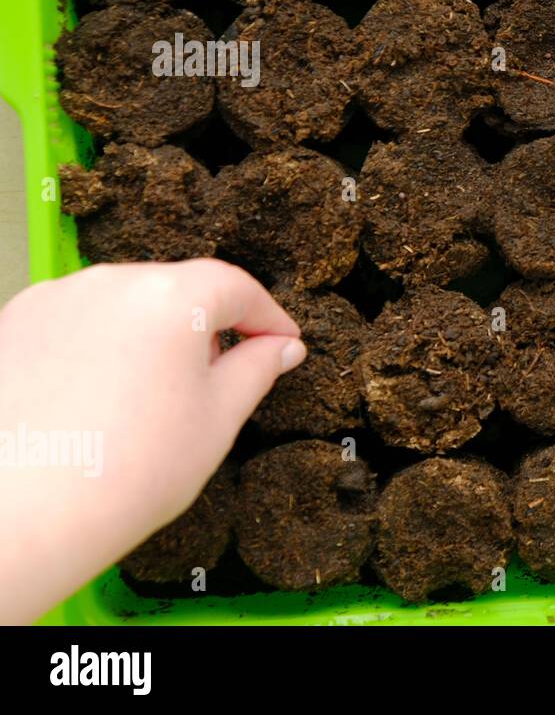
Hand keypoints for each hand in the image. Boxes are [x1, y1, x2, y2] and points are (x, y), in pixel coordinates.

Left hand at [0, 259, 303, 623]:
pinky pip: (76, 323)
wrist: (21, 517)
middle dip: (207, 326)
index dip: (268, 317)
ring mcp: (55, 300)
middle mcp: (111, 283)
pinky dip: (99, 348)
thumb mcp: (218, 419)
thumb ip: (256, 370)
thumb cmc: (128, 472)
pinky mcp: (14, 326)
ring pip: (124, 305)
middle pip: (178, 289)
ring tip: (154, 395)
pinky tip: (101, 399)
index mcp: (171, 298)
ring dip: (151, 335)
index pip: (237, 288)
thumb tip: (281, 349)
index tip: (282, 342)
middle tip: (221, 376)